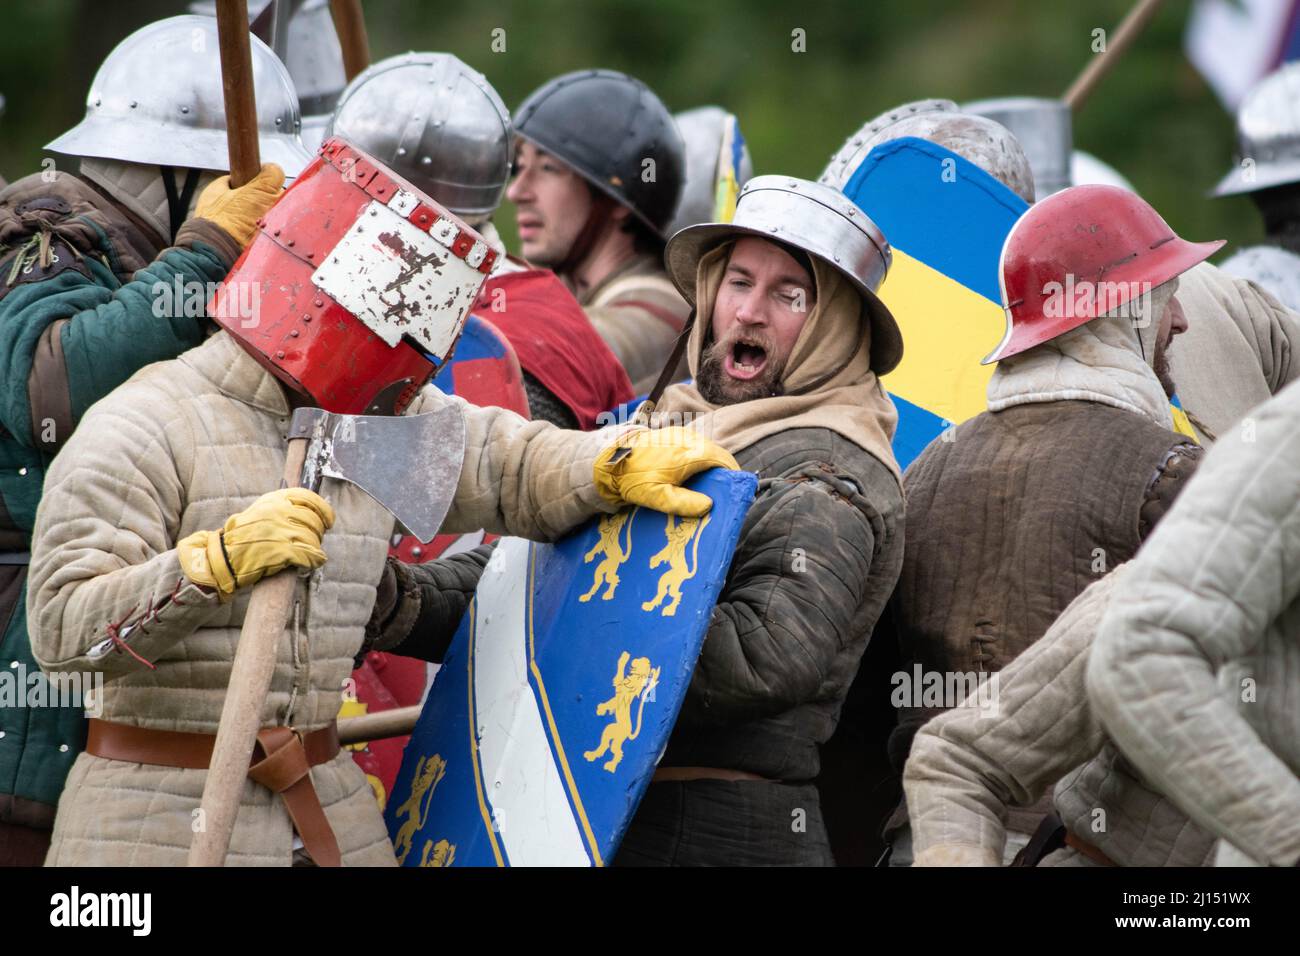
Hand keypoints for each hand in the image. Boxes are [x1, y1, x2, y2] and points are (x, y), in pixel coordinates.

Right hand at [177, 488, 334, 598]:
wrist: (223, 557)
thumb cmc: (244, 537)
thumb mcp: (261, 512)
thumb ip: (283, 508)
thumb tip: (312, 510)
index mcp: (274, 500)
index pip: (309, 498)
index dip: (324, 511)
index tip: (329, 521)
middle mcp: (278, 512)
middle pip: (314, 521)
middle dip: (318, 533)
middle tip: (314, 541)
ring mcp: (280, 531)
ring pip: (312, 539)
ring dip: (315, 548)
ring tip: (309, 554)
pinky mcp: (281, 551)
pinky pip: (309, 555)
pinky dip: (314, 560)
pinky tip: (313, 563)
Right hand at [193, 163, 285, 247]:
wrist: (215, 251)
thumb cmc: (213, 220)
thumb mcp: (215, 190)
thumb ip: (230, 181)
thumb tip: (234, 181)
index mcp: (262, 190)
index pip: (275, 171)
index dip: (265, 172)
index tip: (258, 177)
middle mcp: (276, 205)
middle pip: (280, 191)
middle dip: (268, 193)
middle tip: (252, 199)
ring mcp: (280, 223)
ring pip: (282, 210)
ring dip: (270, 211)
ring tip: (252, 217)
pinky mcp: (278, 239)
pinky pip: (279, 227)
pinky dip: (270, 227)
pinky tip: (255, 231)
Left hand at [592, 426, 738, 516]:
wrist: (610, 459)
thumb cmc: (634, 478)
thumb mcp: (657, 497)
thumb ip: (683, 503)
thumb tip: (709, 506)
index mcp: (688, 454)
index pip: (721, 459)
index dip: (733, 472)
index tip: (739, 486)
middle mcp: (687, 440)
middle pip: (716, 452)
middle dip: (724, 468)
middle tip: (728, 487)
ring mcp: (679, 434)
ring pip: (706, 446)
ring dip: (712, 461)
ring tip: (713, 480)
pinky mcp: (672, 433)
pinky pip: (694, 444)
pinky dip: (701, 455)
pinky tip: (695, 470)